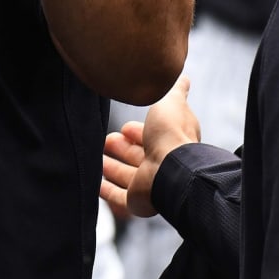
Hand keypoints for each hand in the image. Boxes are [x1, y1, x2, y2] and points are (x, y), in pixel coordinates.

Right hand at [101, 75, 197, 217]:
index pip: (150, 137)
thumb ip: (175, 91)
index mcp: (169, 142)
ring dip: (112, 167)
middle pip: (137, 156)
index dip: (137, 131)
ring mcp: (149, 184)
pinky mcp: (137, 200)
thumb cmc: (171, 135)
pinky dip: (107, 189)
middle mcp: (160, 164)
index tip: (124, 128)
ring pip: (127, 175)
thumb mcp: (170, 102)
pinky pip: (119, 196)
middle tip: (106, 140)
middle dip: (121, 147)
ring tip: (96, 158)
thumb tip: (184, 78)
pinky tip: (95, 183)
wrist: (172, 169)